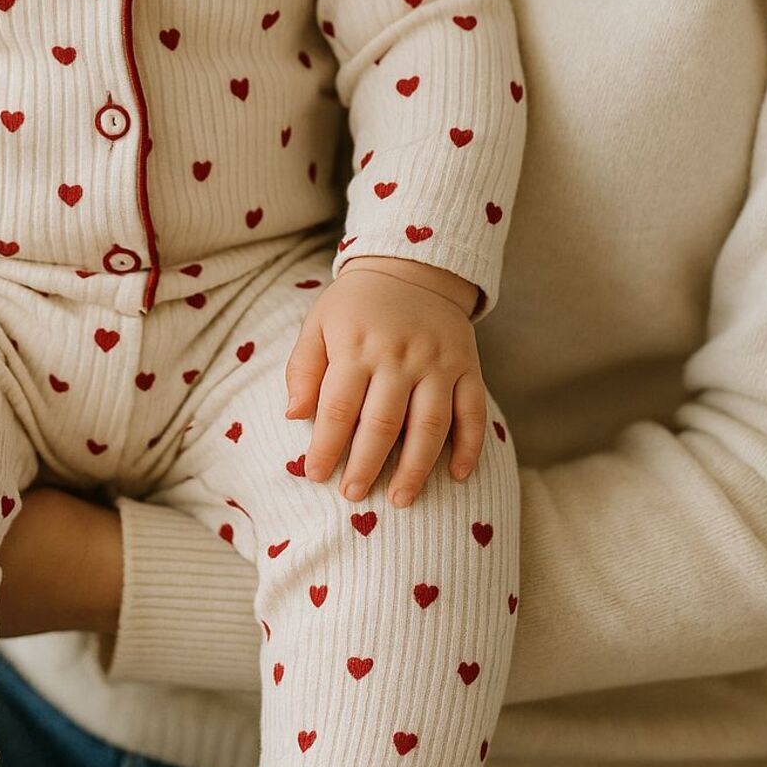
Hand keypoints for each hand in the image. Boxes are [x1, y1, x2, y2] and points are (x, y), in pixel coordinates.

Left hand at [284, 261, 487, 506]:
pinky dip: (469, 446)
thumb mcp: (319, 323)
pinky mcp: (467, 366)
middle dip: (366, 465)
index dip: (325, 446)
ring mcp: (437, 362)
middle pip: (382, 422)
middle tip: (353, 495)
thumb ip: (303, 367)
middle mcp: (399, 355)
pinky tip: (456, 476)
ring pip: (429, 424)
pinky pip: (473, 412)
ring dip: (415, 468)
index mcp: (357, 345)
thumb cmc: (356, 305)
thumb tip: (293, 414)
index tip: (316, 476)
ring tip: (400, 499)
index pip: (338, 407)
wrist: (411, 266)